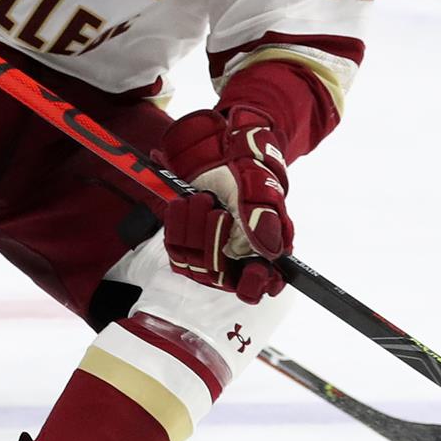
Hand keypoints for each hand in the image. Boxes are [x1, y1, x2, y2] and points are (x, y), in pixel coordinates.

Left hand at [157, 106, 291, 303]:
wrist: (216, 155)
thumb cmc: (245, 174)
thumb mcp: (260, 193)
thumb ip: (264, 223)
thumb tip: (264, 255)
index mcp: (263, 251)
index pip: (258, 285)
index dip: (254, 283)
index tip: (252, 271)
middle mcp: (236, 259)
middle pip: (220, 276)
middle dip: (214, 238)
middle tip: (217, 210)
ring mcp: (210, 255)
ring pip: (196, 263)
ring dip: (195, 226)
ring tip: (202, 200)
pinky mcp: (186, 247)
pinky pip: (176, 250)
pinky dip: (178, 224)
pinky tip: (186, 205)